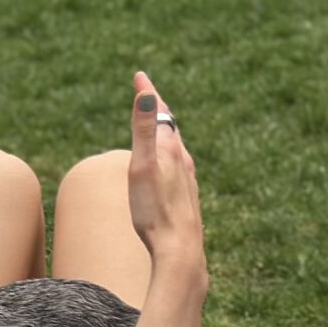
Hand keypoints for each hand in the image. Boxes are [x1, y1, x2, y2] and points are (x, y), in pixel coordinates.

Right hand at [128, 71, 205, 286]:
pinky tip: (173, 170)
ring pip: (178, 149)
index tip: (139, 76)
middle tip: (150, 96)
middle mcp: (183, 162)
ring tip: (161, 128)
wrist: (180, 250)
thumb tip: (147, 96)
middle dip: (159, 111)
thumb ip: (144, 132)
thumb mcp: (142, 167)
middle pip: (171, 129)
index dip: (149, 94)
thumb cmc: (155, 211)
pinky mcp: (187, 198)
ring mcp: (187, 181)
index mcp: (171, 150)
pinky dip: (173, 157)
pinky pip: (180, 169)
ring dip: (167, 135)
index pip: (160, 113)